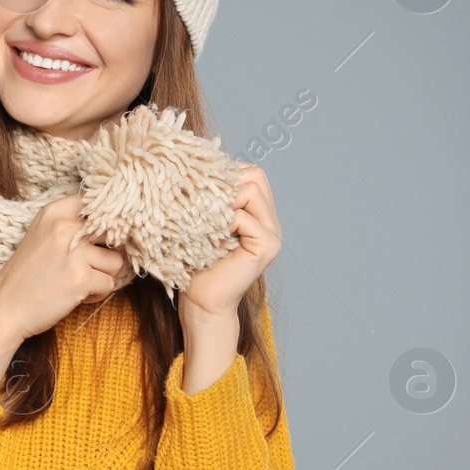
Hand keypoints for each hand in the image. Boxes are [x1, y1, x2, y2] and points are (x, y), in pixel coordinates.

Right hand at [0, 196, 125, 389]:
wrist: (5, 307)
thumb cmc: (26, 274)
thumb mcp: (43, 235)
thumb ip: (72, 224)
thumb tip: (115, 226)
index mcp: (54, 212)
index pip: (97, 202)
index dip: (105, 220)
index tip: (97, 236)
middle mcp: (65, 226)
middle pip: (113, 232)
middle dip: (107, 252)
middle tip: (88, 265)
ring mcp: (74, 252)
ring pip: (116, 261)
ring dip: (103, 275)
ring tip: (79, 282)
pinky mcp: (81, 278)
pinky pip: (109, 284)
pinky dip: (97, 294)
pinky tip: (76, 295)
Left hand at [177, 162, 281, 323]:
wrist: (202, 301)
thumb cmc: (196, 262)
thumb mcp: (202, 222)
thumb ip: (211, 198)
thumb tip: (197, 167)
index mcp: (257, 212)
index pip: (251, 171)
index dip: (225, 173)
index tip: (200, 189)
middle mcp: (269, 220)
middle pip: (256, 175)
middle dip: (226, 182)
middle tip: (202, 203)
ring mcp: (272, 233)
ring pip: (252, 190)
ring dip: (223, 200)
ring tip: (206, 220)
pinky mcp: (267, 246)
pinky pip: (244, 217)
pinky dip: (223, 221)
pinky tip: (210, 237)